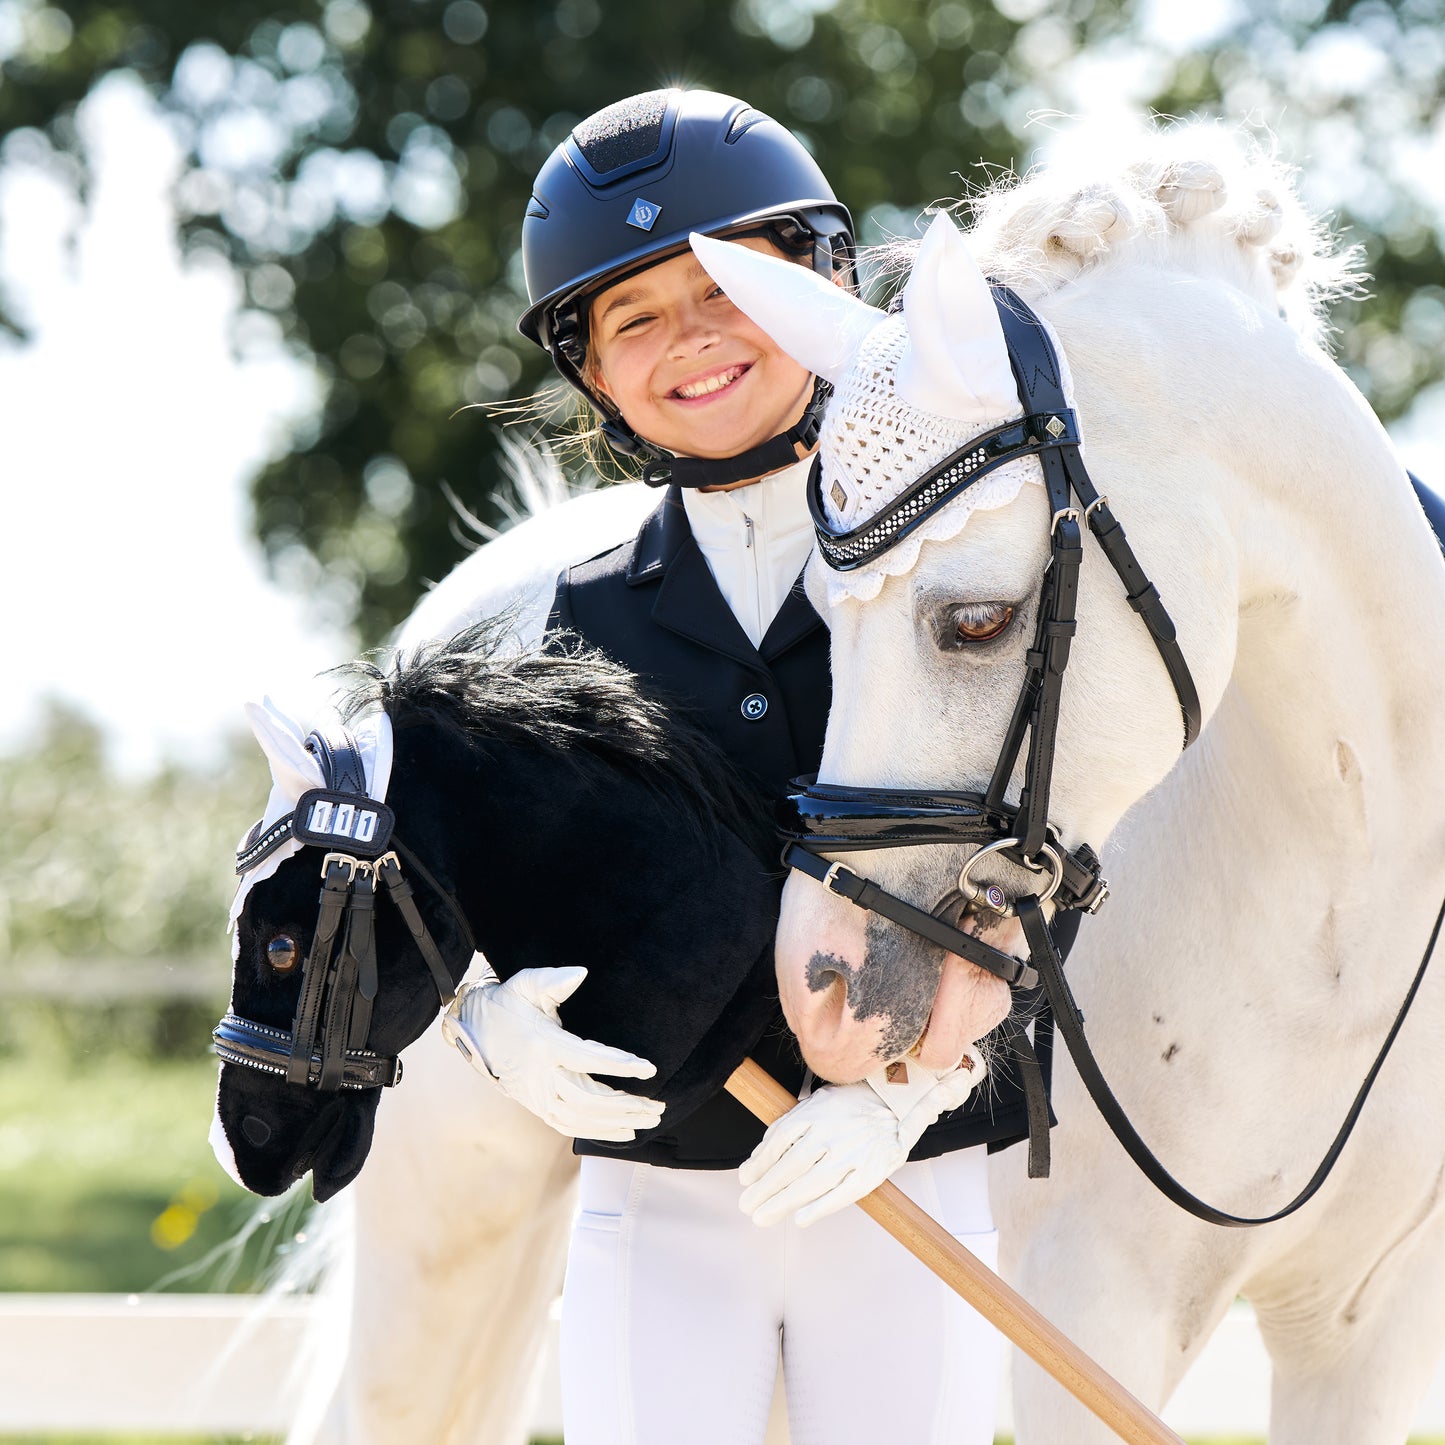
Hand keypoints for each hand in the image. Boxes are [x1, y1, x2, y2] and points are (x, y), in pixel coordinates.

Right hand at [441, 964, 664, 1142]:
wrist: (474, 1029)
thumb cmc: (507, 1003)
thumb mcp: (526, 985)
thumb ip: (552, 980)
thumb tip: (580, 973)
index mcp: (544, 1045)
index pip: (588, 1059)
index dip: (620, 1066)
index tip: (649, 1069)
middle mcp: (540, 1076)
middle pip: (589, 1099)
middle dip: (626, 1104)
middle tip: (657, 1104)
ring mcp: (537, 1095)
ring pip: (581, 1118)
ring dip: (617, 1122)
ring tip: (648, 1119)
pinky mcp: (536, 1105)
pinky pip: (569, 1125)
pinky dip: (597, 1131)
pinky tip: (623, 1131)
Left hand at [738, 1049, 983, 1227]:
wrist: (899, 1099)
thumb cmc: (853, 1103)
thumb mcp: (818, 1101)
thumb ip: (789, 1126)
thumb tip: (759, 1155)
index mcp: (816, 1113)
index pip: (780, 1141)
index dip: (759, 1163)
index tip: (744, 1180)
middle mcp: (832, 1133)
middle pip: (791, 1166)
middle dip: (765, 1189)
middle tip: (747, 1206)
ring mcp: (852, 1153)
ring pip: (811, 1182)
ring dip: (783, 1202)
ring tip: (762, 1215)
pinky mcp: (871, 1171)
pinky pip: (842, 1194)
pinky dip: (820, 1207)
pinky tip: (800, 1218)